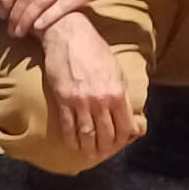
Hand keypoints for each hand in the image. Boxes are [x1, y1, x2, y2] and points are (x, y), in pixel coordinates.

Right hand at [35, 12, 139, 165]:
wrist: (68, 35)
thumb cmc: (94, 48)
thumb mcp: (116, 69)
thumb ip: (121, 92)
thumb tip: (126, 110)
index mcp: (117, 93)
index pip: (124, 127)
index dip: (122, 140)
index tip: (119, 144)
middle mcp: (100, 100)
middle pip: (106, 134)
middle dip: (105, 148)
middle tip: (103, 154)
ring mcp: (80, 101)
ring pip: (87, 134)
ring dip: (89, 148)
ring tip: (89, 154)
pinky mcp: (63, 99)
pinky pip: (68, 126)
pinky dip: (71, 138)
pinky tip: (73, 144)